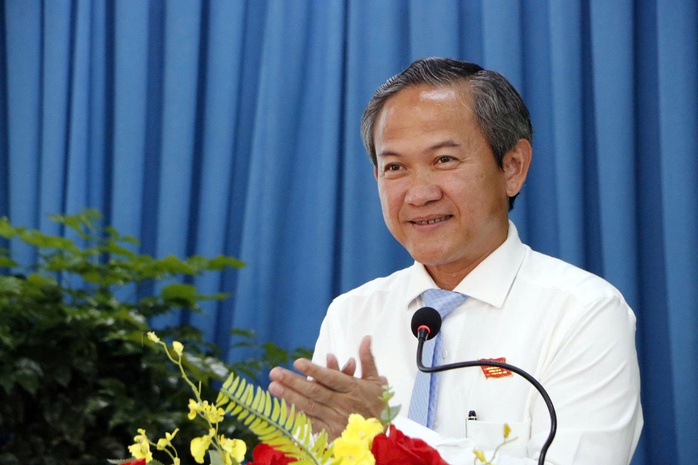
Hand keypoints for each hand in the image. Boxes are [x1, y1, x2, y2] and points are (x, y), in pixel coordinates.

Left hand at [268, 336, 387, 439]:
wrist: (380, 436)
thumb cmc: (376, 404)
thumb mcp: (375, 381)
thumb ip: (368, 359)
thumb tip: (367, 337)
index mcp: (352, 388)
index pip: (331, 378)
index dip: (314, 370)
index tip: (297, 362)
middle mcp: (342, 403)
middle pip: (315, 392)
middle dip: (293, 382)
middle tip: (274, 372)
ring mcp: (335, 419)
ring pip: (309, 407)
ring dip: (290, 397)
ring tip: (273, 387)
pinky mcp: (330, 434)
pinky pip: (310, 425)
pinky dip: (296, 417)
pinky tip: (282, 409)